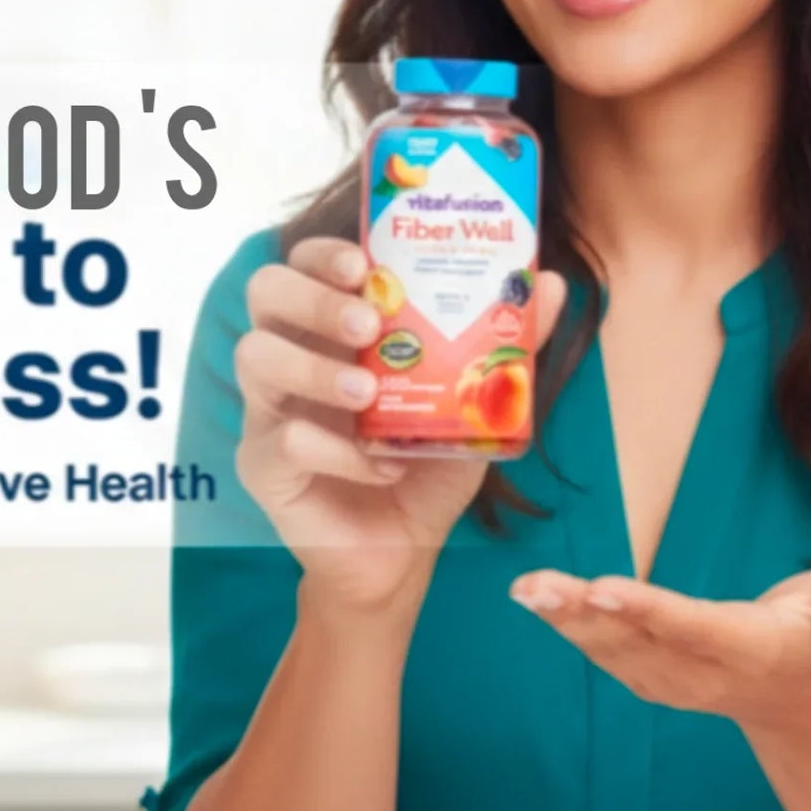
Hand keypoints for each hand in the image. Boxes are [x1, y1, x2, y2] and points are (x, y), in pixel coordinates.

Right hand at [233, 235, 567, 617]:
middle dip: (313, 298)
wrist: (402, 557)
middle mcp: (292, 360)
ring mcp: (269, 412)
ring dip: (314, 368)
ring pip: (256, 358)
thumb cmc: (427, 469)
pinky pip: (285, 441)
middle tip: (368, 325)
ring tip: (368, 393)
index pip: (304, 264)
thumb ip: (507, 346)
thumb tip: (554, 283)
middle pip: (265, 293)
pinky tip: (383, 467)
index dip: (323, 253)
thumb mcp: (474, 404)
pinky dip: (339, 452)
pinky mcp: (264, 467)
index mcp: (333, 333)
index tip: (364, 264)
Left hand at [506, 550, 810, 734]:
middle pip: (637, 640)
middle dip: (585, 615)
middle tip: (540, 588)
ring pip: (610, 651)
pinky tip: (536, 600)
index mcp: (747, 647)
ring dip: (564, 621)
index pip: (691, 626)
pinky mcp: (649, 678)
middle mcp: (701, 670)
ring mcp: (670, 681)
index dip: (648, 611)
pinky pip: (603, 654)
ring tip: (526, 590)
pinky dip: (568, 628)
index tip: (604, 589)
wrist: (795, 701)